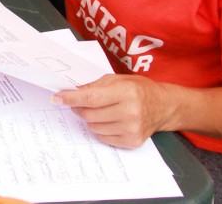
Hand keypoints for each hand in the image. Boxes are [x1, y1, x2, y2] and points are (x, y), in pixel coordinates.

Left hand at [53, 74, 169, 148]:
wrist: (163, 107)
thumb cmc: (139, 90)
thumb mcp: (118, 79)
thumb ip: (95, 85)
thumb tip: (72, 92)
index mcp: (126, 93)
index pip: (91, 98)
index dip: (71, 98)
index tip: (57, 98)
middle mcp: (130, 112)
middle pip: (90, 114)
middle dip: (78, 108)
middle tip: (78, 103)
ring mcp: (132, 129)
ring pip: (94, 127)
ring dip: (90, 119)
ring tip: (99, 111)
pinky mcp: (132, 142)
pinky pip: (103, 138)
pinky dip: (100, 129)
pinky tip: (108, 120)